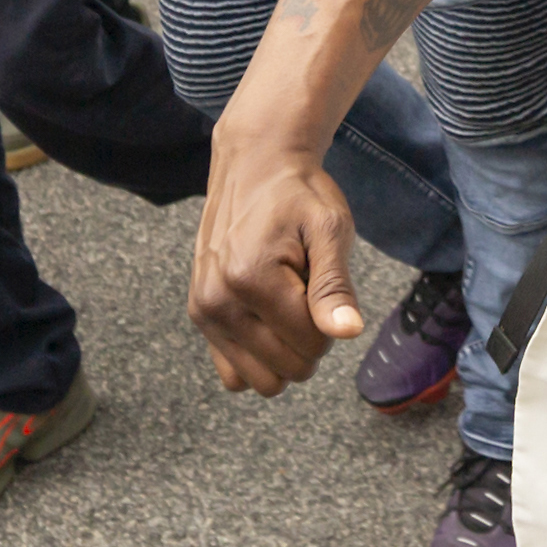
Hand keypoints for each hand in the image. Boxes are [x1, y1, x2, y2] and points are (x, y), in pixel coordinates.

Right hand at [187, 140, 368, 392]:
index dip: (331, 322)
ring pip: (260, 381)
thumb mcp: (330, 229)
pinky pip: (232, 373)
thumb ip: (334, 285)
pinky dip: (258, 358)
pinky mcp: (199, 316)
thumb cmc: (299, 195)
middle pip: (287, 369)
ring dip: (284, 352)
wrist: (255, 166)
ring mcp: (203, 311)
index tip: (321, 281)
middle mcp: (217, 301)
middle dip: (309, 339)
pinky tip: (267, 320)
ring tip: (284, 302)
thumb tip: (347, 333)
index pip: (312, 345)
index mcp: (251, 278)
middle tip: (304, 289)